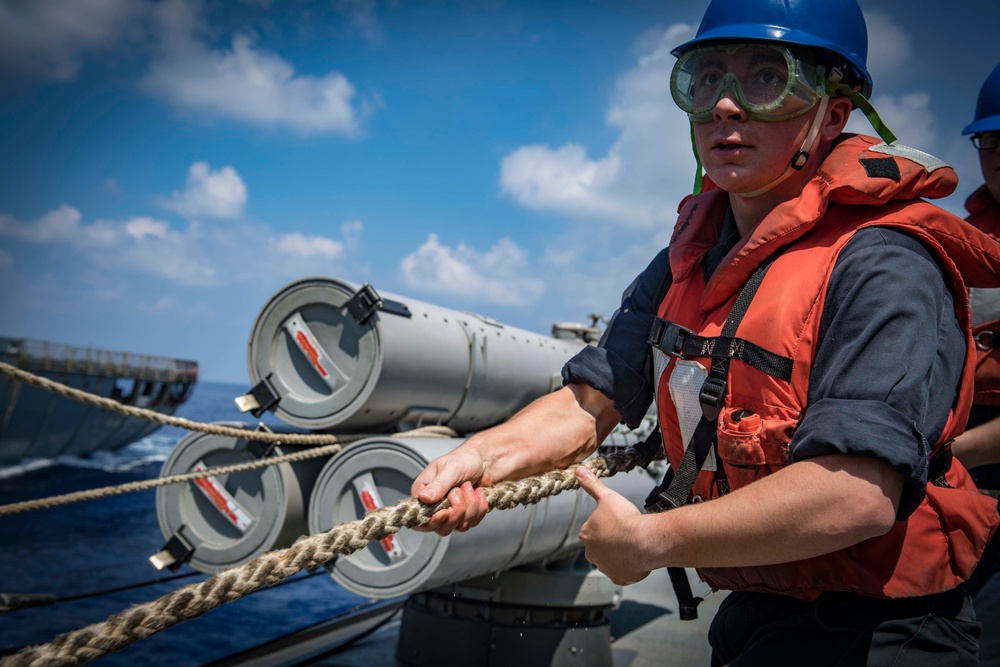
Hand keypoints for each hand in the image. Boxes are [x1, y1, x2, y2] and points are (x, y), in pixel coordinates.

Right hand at [411, 446, 490, 535]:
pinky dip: (479, 508)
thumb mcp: (451, 468)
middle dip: (457, 510)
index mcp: (423, 493)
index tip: (446, 511)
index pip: (420, 518)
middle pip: (440, 527)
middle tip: (461, 490)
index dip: (433, 520)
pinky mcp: (464, 517)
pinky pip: (471, 523)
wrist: (484, 461)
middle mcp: (434, 506)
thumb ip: (438, 484)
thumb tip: (424, 498)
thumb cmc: (464, 459)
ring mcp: (449, 514)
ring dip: (470, 507)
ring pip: (458, 526)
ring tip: (470, 487)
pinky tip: (478, 493)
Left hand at [576, 465, 649, 585]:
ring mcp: (605, 567)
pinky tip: (636, 558)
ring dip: (618, 554)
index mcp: (586, 535)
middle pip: (599, 546)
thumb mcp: (607, 496)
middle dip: (610, 541)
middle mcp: (592, 553)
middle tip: (625, 534)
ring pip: (610, 560)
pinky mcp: (619, 577)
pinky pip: (622, 573)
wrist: (645, 541)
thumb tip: (578, 470)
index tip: (617, 522)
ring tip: (632, 545)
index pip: (592, 529)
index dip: (606, 525)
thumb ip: (591, 485)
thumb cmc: (626, 519)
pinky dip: (628, 568)